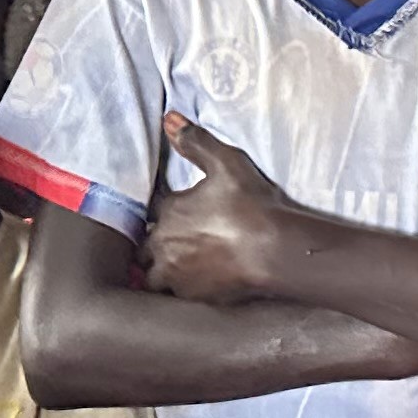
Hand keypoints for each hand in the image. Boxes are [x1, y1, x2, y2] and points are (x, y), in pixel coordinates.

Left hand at [139, 117, 300, 307]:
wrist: (275, 251)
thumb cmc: (251, 206)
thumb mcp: (226, 164)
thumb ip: (195, 142)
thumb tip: (168, 118)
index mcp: (169, 212)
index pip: (151, 210)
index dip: (161, 211)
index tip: (173, 212)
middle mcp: (163, 245)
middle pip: (143, 247)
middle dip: (152, 245)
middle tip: (170, 242)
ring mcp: (175, 275)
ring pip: (152, 277)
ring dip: (160, 271)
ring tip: (175, 268)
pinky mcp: (192, 298)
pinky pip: (174, 298)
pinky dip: (180, 291)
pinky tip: (194, 286)